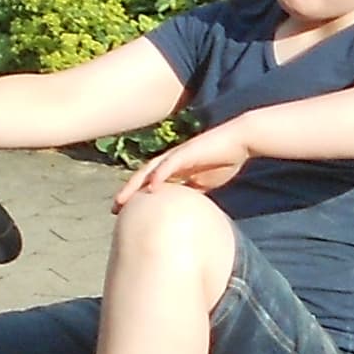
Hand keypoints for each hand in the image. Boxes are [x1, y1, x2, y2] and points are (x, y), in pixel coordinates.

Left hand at [116, 123, 253, 208]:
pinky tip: (151, 187)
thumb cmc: (224, 160)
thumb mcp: (204, 182)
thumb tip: (185, 207)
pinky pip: (170, 164)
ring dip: (135, 184)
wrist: (239, 141)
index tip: (124, 212)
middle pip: (143, 176)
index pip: (149, 182)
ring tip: (123, 200)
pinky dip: (159, 175)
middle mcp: (170, 159)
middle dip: (127, 192)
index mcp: (174, 167)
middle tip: (114, 209)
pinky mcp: (188, 152)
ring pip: (150, 170)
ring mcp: (177, 154)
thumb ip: (192, 191)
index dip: (135, 195)